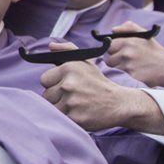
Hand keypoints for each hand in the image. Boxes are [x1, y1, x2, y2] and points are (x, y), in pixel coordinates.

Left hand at [41, 42, 163, 133]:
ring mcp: (71, 102)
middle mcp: (68, 84)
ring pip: (52, 107)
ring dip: (61, 108)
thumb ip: (67, 49)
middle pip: (46, 95)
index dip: (54, 84)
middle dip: (57, 97)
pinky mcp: (75, 117)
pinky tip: (79, 113)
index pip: (44, 80)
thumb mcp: (85, 62)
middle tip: (73, 96)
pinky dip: (68, 117)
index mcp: (68, 68)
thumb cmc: (98, 82)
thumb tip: (50, 46)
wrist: (119, 103)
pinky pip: (60, 118)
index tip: (65, 86)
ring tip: (76, 104)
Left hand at [104, 22, 163, 87]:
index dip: (114, 48)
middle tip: (127, 58)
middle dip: (115, 58)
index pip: (109, 45)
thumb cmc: (154, 51)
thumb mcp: (144, 34)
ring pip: (113, 67)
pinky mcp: (131, 76)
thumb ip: (128, 27)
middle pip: (108, 57)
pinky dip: (126, 73)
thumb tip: (113, 30)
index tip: (120, 49)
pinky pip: (121, 74)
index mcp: (129, 41)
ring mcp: (129, 65)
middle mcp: (127, 53)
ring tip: (132, 64)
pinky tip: (135, 70)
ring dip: (119, 66)